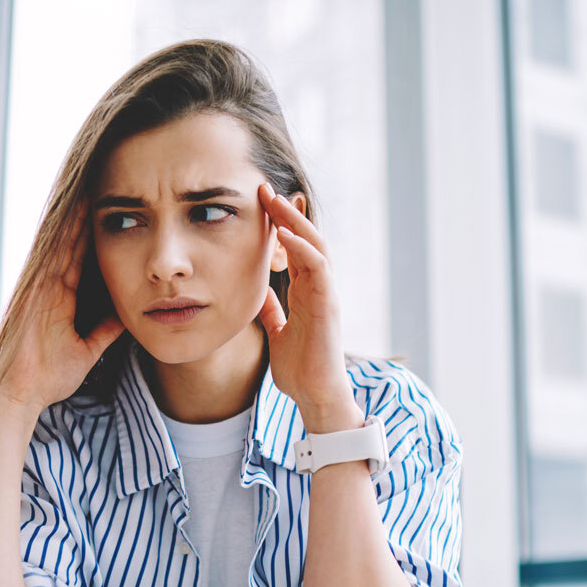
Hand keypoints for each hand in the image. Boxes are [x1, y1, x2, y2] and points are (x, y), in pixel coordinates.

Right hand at [0, 202, 123, 412]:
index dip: (92, 233)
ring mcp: (40, 286)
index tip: (108, 209)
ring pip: (61, 241)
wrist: (20, 393)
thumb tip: (126, 315)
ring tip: (90, 184)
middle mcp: (49, 286)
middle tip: (99, 183)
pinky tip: (75, 209)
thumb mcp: (87, 349)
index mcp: (60, 297)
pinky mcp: (35, 290)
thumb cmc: (48, 377)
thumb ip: (105, 330)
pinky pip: (52, 254)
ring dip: (75, 214)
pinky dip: (63, 231)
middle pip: (70, 241)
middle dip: (83, 214)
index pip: (80, 257)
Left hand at [256, 183, 361, 432]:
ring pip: (315, 246)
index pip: (295, 248)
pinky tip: (287, 236)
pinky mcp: (328, 305)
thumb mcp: (278, 333)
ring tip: (275, 202)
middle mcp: (318, 288)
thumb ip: (272, 311)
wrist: (315, 396)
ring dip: (295, 223)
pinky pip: (319, 269)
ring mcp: (326, 295)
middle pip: (306, 239)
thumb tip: (257, 295)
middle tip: (264, 190)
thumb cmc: (300, 369)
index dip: (279, 224)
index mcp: (306, 292)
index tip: (260, 203)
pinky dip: (304, 250)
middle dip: (285, 213)